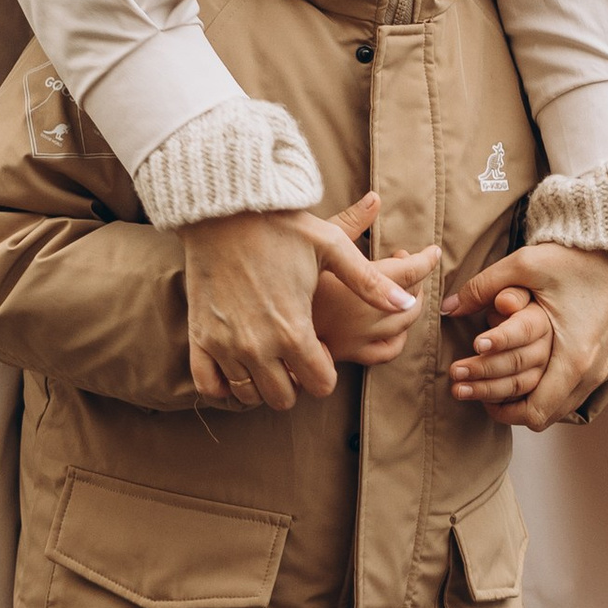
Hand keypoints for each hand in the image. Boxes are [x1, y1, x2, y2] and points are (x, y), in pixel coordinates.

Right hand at [186, 194, 423, 413]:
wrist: (221, 209)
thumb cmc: (279, 225)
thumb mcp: (331, 246)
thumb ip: (369, 282)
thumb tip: (407, 303)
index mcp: (295, 329)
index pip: (319, 384)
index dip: (325, 374)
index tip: (322, 356)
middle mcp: (259, 346)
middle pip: (283, 398)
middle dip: (295, 384)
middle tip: (296, 361)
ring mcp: (225, 344)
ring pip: (248, 395)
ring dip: (262, 385)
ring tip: (269, 362)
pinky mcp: (200, 336)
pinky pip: (210, 385)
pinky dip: (223, 385)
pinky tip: (235, 368)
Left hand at [442, 241, 607, 429]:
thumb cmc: (574, 258)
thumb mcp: (525, 265)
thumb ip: (483, 287)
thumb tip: (448, 306)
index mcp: (572, 356)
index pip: (533, 410)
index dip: (496, 404)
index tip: (471, 382)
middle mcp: (589, 371)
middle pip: (540, 416)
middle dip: (500, 406)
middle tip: (466, 389)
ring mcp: (599, 371)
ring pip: (556, 410)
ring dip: (522, 402)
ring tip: (488, 389)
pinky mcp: (602, 364)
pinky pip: (568, 396)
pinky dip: (543, 394)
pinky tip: (521, 379)